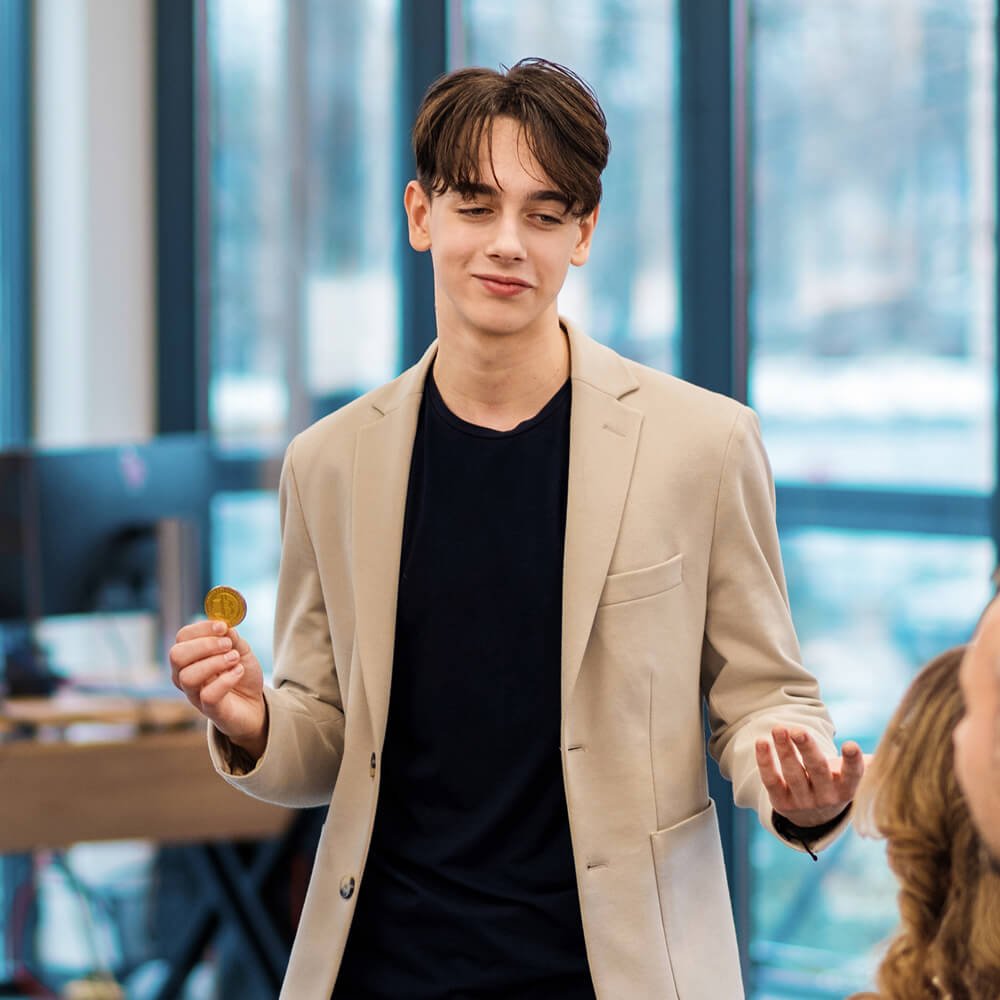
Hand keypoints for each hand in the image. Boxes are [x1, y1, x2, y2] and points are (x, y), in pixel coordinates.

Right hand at [169, 620, 266, 757]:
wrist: (255, 703)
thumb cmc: (241, 673)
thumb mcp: (241, 650)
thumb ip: (232, 638)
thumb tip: (225, 626)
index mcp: (190, 656)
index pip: (182, 637)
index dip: (201, 628)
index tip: (223, 627)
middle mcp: (185, 675)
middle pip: (176, 655)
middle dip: (204, 645)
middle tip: (228, 645)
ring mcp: (195, 694)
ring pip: (187, 677)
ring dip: (215, 663)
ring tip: (235, 659)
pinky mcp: (209, 710)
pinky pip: (207, 695)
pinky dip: (226, 680)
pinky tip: (238, 672)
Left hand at [755, 726, 864, 828]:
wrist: (814, 816)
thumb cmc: (836, 782)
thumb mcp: (854, 775)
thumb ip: (873, 761)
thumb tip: (901, 744)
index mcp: (848, 789)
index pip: (852, 776)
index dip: (852, 762)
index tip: (851, 745)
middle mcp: (826, 797)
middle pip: (817, 771)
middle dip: (808, 750)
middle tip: (799, 730)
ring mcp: (802, 802)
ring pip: (793, 774)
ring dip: (784, 750)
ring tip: (779, 728)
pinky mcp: (781, 802)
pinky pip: (771, 780)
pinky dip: (765, 762)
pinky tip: (762, 742)